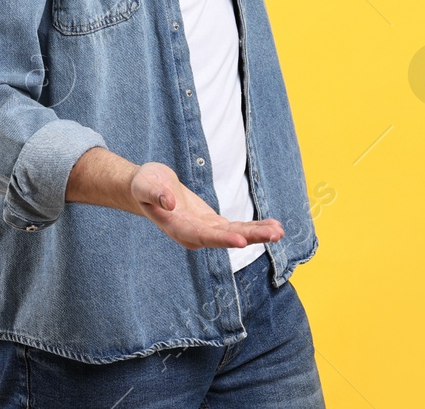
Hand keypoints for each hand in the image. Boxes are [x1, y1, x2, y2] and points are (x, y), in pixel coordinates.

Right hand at [129, 161, 283, 250]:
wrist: (147, 188)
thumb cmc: (144, 185)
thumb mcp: (145, 184)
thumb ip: (155, 193)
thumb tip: (169, 202)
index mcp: (179, 228)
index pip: (204, 236)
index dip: (223, 239)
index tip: (242, 240)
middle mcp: (195, 235)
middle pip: (226, 238)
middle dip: (251, 236)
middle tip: (275, 235)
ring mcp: (205, 230)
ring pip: (235, 234)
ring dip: (258, 233)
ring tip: (280, 231)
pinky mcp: (213, 223)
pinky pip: (236, 226)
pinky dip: (254, 226)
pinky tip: (272, 226)